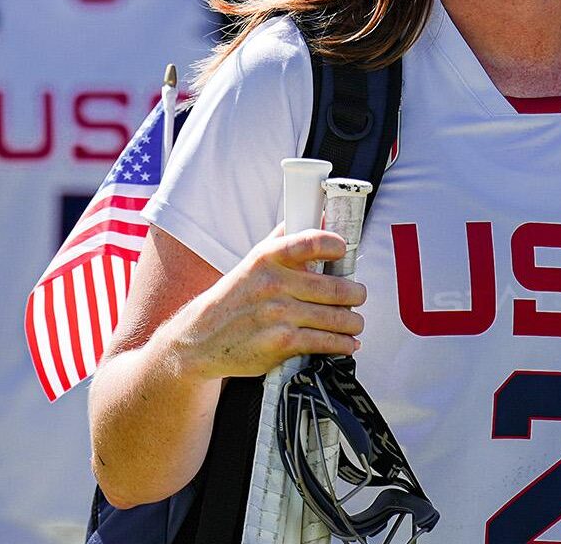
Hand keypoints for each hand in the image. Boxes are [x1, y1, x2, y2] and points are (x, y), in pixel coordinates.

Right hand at [162, 229, 365, 381]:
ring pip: (337, 318)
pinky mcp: (282, 344)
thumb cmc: (237, 296)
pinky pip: (327, 342)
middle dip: (356, 294)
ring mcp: (279, 315)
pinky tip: (347, 343)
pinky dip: (344, 344)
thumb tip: (318, 214)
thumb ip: (284, 238)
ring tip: (354, 323)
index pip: (311, 241)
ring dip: (354, 322)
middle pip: (336, 288)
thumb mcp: (253, 261)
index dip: (335, 245)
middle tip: (358, 296)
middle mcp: (274, 284)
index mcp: (268, 257)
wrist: (202, 338)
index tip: (344, 251)